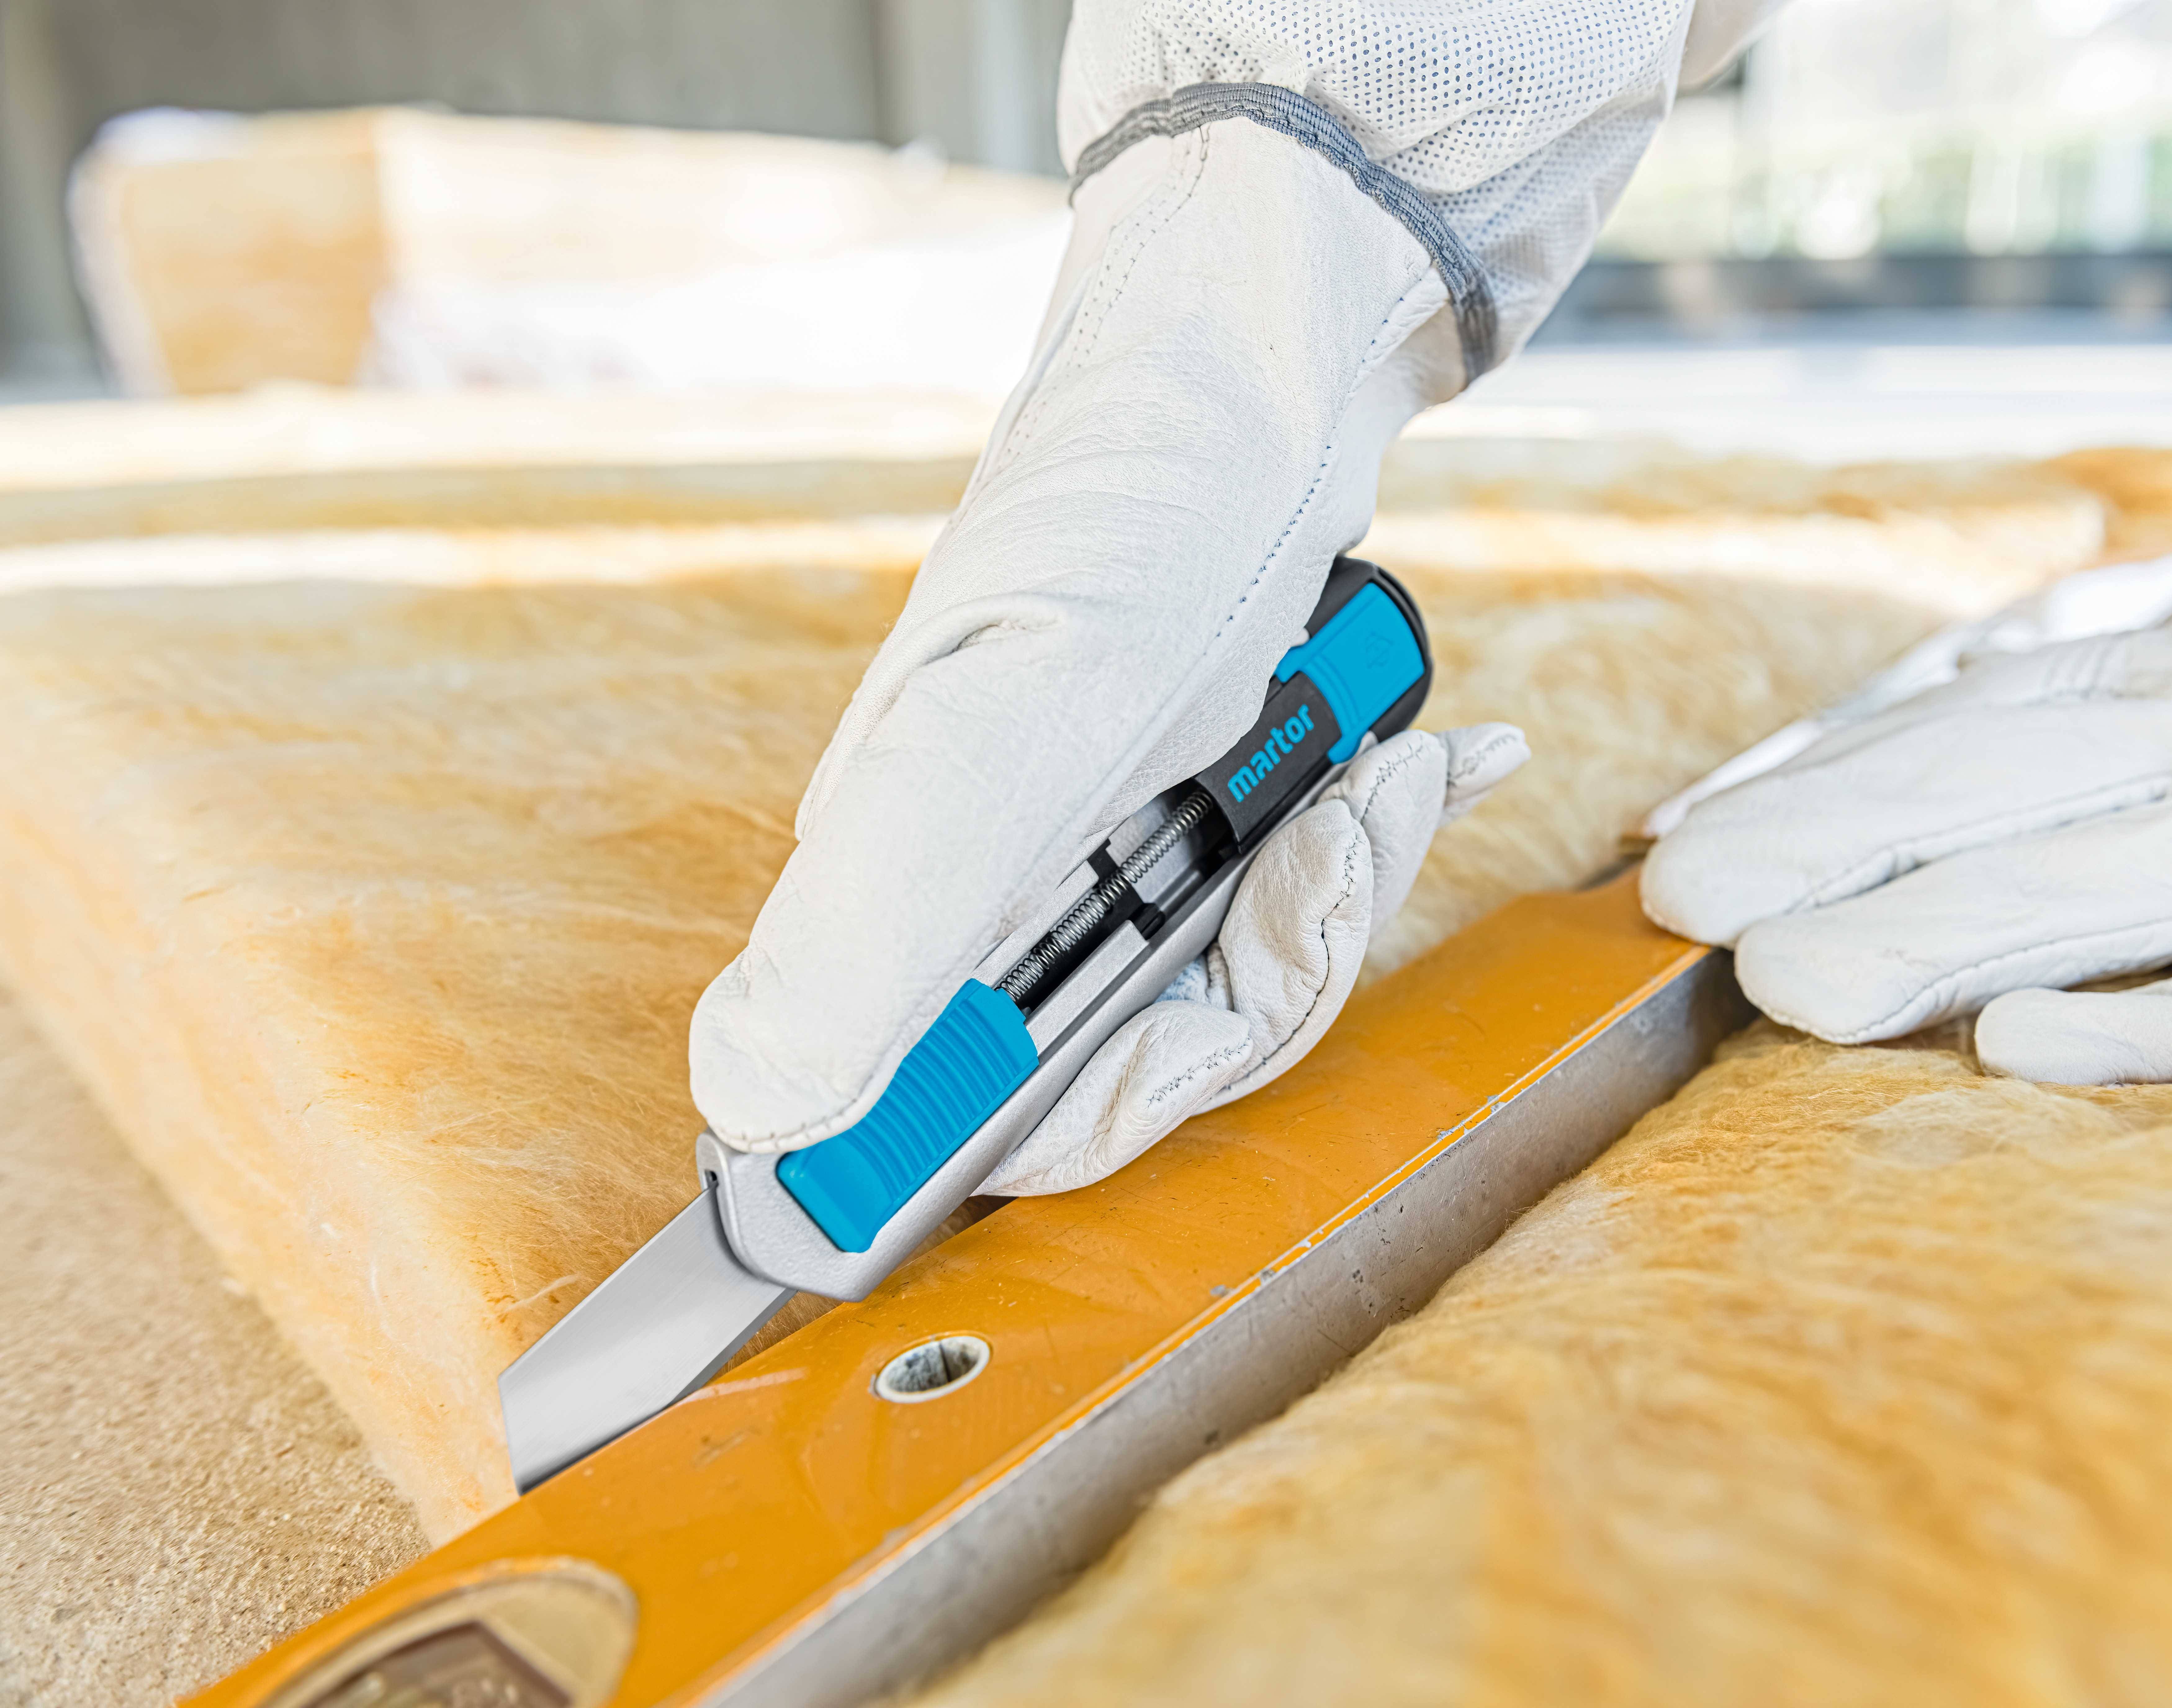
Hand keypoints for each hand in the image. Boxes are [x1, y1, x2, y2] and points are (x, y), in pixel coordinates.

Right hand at [692, 6, 1684, 1166]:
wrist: (1248, 357)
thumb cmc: (1141, 519)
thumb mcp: (1017, 725)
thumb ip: (879, 914)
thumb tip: (745, 1097)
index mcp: (900, 888)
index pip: (970, 1116)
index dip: (1093, 1107)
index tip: (1214, 986)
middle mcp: (973, 883)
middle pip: (1128, 1057)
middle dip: (1260, 971)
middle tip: (1331, 836)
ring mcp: (1075, 847)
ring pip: (1212, 985)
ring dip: (1323, 900)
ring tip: (1380, 778)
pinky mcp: (1162, 805)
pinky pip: (1260, 904)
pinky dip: (1343, 850)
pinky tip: (1410, 766)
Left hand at [1641, 465, 2171, 1082]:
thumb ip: (2035, 702)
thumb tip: (1853, 742)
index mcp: (2165, 671)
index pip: (1948, 729)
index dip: (1805, 782)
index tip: (1674, 844)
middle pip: (1993, 792)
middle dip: (1828, 849)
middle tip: (1682, 911)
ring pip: (2096, 887)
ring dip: (1934, 935)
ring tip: (1787, 986)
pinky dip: (2146, 1025)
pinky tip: (2022, 1056)